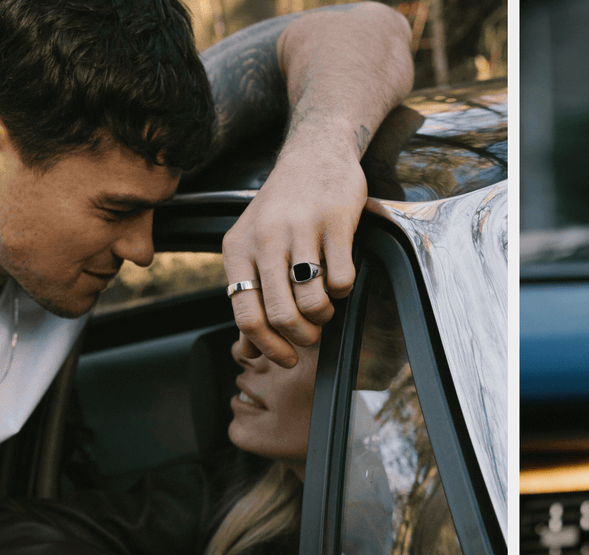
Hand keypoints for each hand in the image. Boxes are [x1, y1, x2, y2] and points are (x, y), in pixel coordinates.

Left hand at [222, 145, 365, 367]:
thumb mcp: (253, 244)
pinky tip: (340, 278)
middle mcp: (265, 239)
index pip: (247, 315)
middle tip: (312, 334)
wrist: (313, 155)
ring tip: (325, 305)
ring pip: (312, 301)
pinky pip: (342, 279)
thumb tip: (249, 348)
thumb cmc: (283, 206)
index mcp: (237, 249)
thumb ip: (251, 292)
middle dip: (302, 336)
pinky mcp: (335, 222)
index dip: (269, 347)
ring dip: (324, 315)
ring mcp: (301, 229)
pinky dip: (344, 289)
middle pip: (281, 314)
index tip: (287, 359)